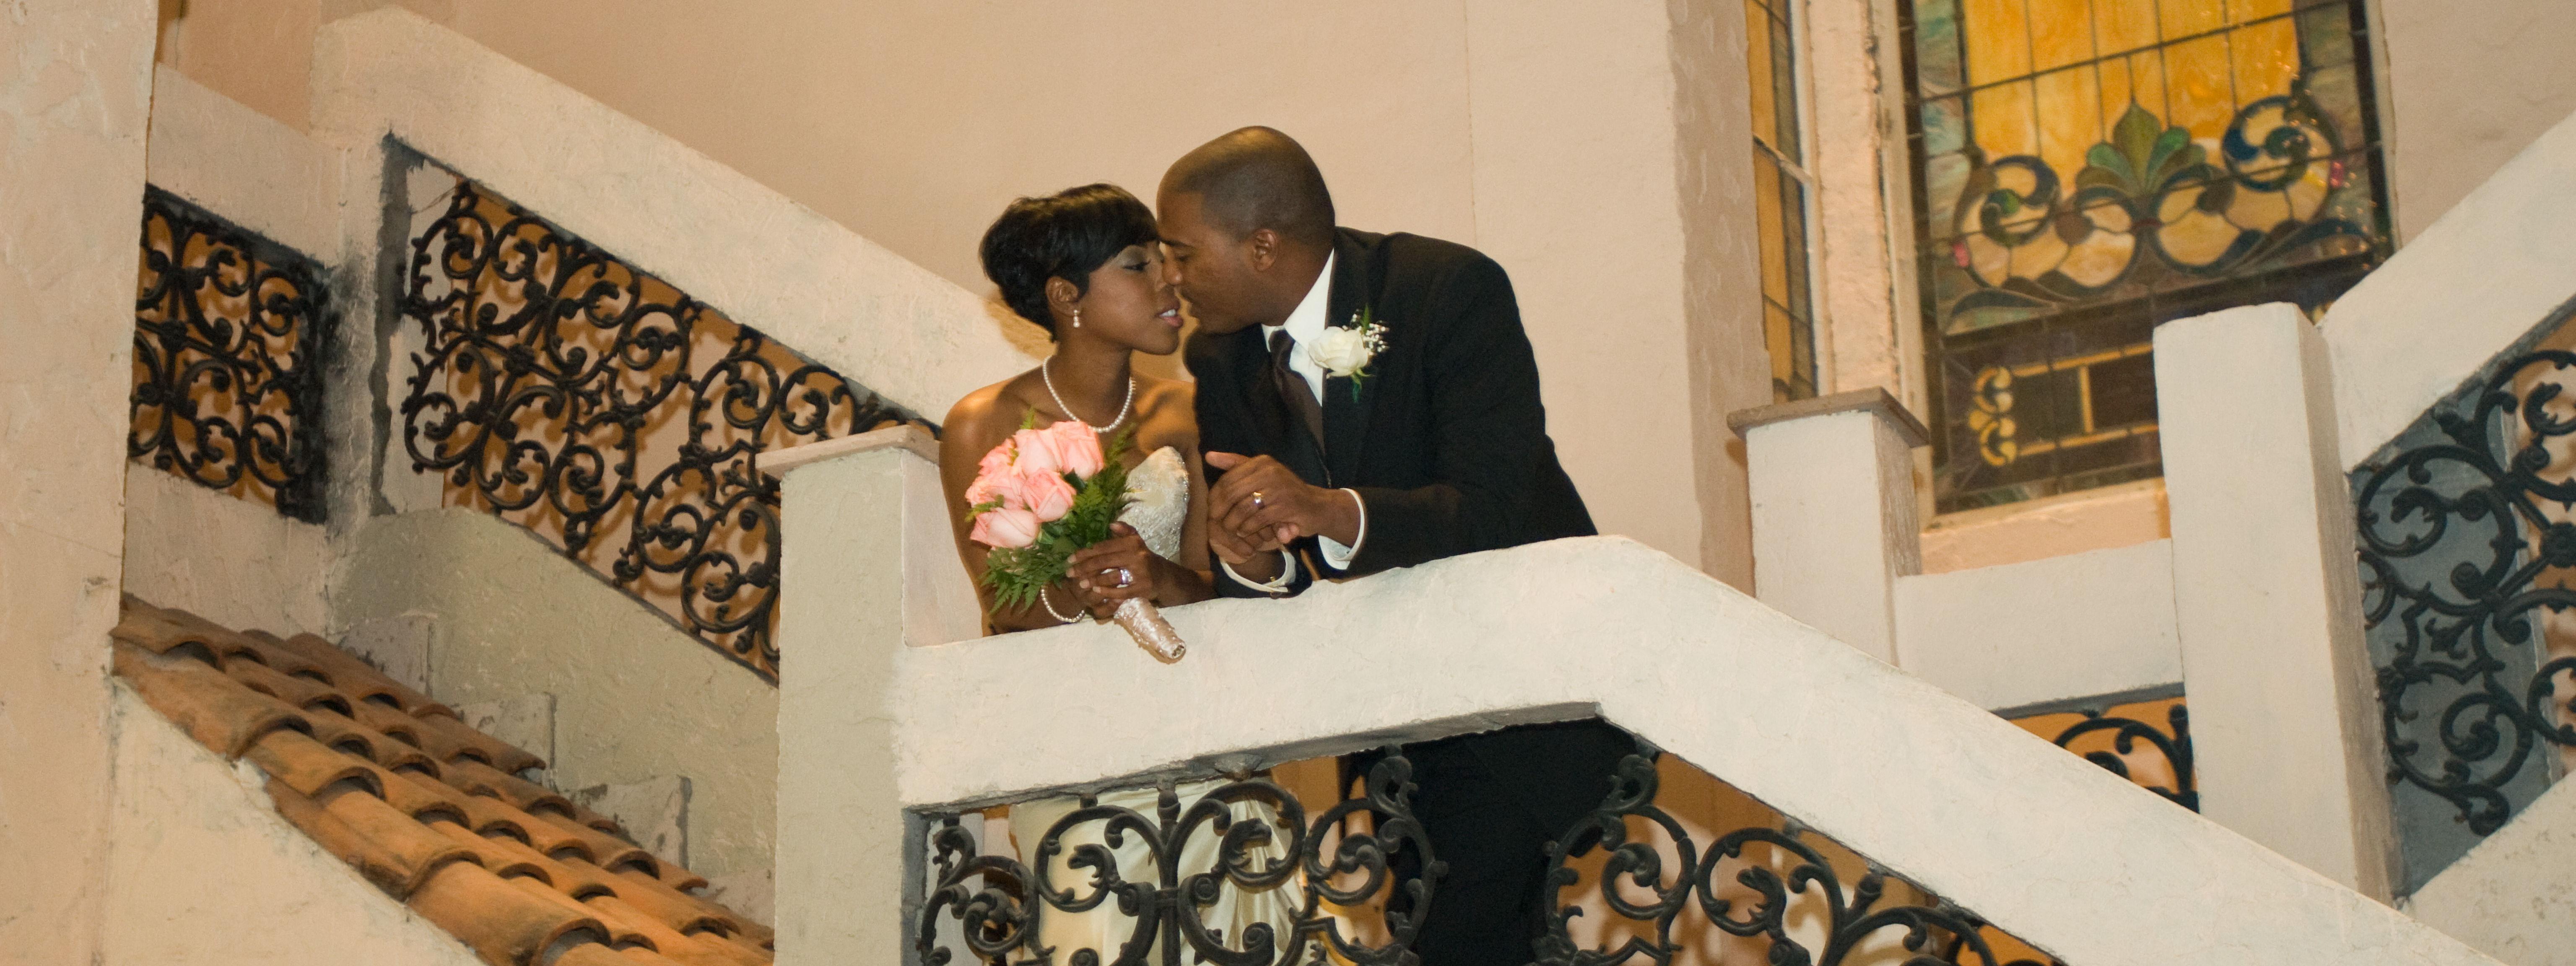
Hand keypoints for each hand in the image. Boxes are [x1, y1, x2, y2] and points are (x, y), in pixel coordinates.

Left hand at [1067, 523, 1158, 617]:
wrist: (1163, 576)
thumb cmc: (1142, 557)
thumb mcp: (1135, 542)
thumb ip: (1124, 531)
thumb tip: (1111, 525)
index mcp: (1132, 543)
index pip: (1104, 547)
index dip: (1085, 552)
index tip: (1070, 559)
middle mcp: (1137, 556)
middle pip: (1105, 561)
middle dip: (1085, 567)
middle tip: (1070, 573)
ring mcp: (1140, 573)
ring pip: (1112, 576)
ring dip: (1094, 580)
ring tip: (1080, 583)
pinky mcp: (1143, 588)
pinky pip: (1121, 591)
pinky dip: (1108, 592)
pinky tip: (1096, 591)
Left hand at [1205, 452, 1358, 550]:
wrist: (1317, 506)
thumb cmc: (1285, 492)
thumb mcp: (1261, 474)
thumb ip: (1236, 465)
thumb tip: (1209, 456)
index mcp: (1262, 462)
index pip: (1228, 478)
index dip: (1215, 496)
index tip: (1212, 509)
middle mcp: (1270, 471)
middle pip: (1232, 493)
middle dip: (1220, 510)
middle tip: (1217, 522)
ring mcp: (1279, 488)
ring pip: (1242, 508)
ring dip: (1233, 523)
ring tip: (1232, 529)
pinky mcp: (1286, 506)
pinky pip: (1256, 520)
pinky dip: (1248, 529)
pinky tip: (1246, 532)